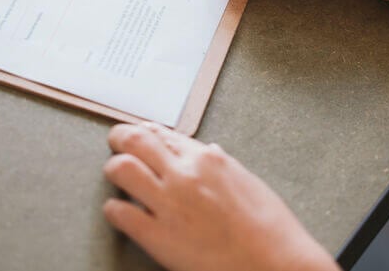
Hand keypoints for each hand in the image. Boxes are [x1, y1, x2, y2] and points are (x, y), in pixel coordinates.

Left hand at [102, 122, 338, 270]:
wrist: (275, 264)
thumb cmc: (270, 229)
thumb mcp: (247, 183)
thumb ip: (222, 167)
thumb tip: (208, 153)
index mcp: (208, 160)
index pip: (165, 134)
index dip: (146, 131)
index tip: (138, 132)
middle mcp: (185, 174)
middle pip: (136, 141)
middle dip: (121, 138)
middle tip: (116, 143)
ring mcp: (169, 204)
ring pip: (121, 168)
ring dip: (114, 168)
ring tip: (115, 174)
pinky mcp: (158, 236)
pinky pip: (119, 212)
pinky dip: (113, 209)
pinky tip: (117, 211)